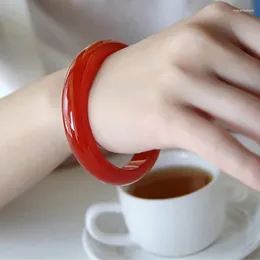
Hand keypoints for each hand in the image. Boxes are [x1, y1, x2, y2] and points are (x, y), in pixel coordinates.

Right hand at [89, 2, 259, 189]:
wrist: (94, 93)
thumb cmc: (146, 77)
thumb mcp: (192, 57)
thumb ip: (234, 71)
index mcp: (214, 22)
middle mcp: (199, 43)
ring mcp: (181, 78)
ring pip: (251, 117)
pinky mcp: (166, 114)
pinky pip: (219, 144)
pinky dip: (248, 166)